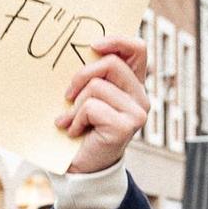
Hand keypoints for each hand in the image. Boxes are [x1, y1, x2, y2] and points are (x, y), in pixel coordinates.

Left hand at [54, 35, 148, 174]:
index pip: (138, 49)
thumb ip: (90, 76)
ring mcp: (137, 112)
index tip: (93, 45)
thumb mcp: (84, 97)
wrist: (80, 167)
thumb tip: (79, 50)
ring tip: (71, 121)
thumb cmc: (79, 129)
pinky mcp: (126, 126)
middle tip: (67, 95)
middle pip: (111, 64)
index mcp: (132, 85)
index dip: (117, 41)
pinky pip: (92, 106)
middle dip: (81, 76)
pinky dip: (75, 119)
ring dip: (74, 105)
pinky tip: (74, 132)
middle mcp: (140, 96)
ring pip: (97, 86)